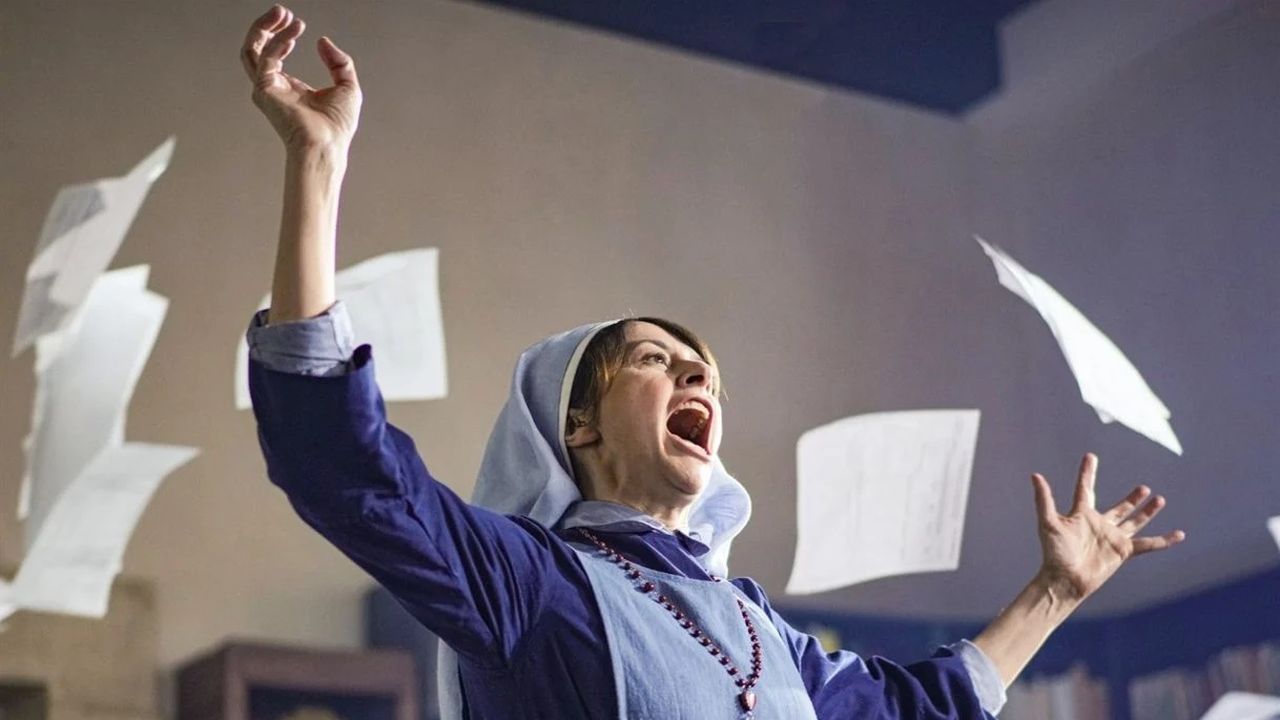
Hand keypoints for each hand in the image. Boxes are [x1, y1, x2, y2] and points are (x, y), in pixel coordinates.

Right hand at [240, 5, 361, 153]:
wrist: (329, 145)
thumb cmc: (337, 127)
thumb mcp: (347, 86)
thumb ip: (338, 62)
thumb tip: (323, 41)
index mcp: (289, 88)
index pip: (275, 55)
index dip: (283, 36)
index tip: (296, 23)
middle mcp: (274, 87)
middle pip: (256, 50)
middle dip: (266, 27)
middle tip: (281, 10)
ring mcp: (266, 89)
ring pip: (251, 51)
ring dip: (264, 29)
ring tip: (282, 13)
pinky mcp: (264, 91)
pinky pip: (266, 59)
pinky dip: (279, 43)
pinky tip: (293, 34)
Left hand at [1031, 453, 1184, 603]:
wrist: (1064, 579)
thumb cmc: (1054, 552)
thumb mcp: (1047, 522)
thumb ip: (1044, 499)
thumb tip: (1035, 475)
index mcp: (1081, 514)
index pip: (1085, 488)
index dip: (1087, 473)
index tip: (1091, 456)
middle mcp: (1099, 524)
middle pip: (1119, 508)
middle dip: (1131, 498)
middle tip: (1143, 487)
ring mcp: (1112, 538)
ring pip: (1134, 521)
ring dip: (1146, 511)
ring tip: (1159, 499)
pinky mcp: (1122, 551)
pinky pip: (1148, 544)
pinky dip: (1164, 540)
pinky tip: (1179, 534)